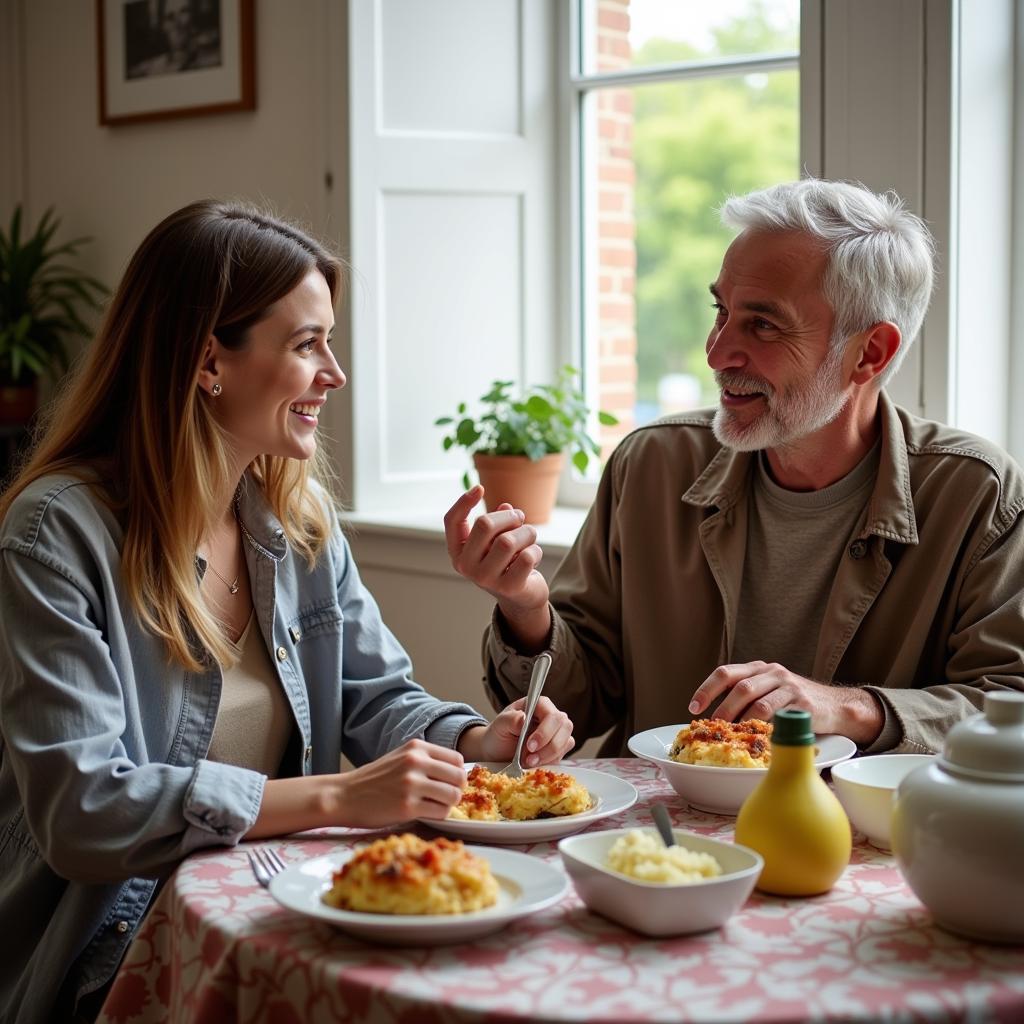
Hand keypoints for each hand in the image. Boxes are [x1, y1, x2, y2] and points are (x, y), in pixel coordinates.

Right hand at [333, 739, 466, 825]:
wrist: (345, 795)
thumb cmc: (375, 779)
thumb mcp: (400, 757)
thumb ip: (426, 760)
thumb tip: (458, 773)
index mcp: (416, 748)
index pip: (457, 759)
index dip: (458, 774)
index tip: (450, 782)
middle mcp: (416, 762)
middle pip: (459, 778)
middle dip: (457, 790)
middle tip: (446, 797)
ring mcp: (412, 784)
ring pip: (453, 796)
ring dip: (448, 804)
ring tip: (435, 805)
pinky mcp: (407, 807)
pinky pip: (440, 813)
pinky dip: (438, 815)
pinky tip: (425, 813)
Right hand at [443, 485, 550, 648]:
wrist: (521, 597)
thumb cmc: (506, 561)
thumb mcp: (496, 540)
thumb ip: (498, 522)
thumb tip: (506, 509)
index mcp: (457, 552)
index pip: (452, 521)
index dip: (464, 502)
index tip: (479, 488)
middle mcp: (466, 566)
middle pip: (485, 525)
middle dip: (509, 517)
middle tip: (520, 518)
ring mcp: (486, 579)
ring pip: (509, 540)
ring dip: (526, 533)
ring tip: (529, 538)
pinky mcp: (509, 587)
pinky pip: (527, 556)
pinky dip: (536, 551)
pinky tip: (533, 558)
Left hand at [458, 696, 574, 766]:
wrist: (497, 751)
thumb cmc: (499, 733)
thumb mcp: (500, 724)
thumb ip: (511, 720)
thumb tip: (523, 719)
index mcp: (540, 704)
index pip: (552, 715)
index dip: (544, 731)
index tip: (530, 746)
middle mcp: (552, 716)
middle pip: (565, 727)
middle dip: (549, 747)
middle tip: (529, 759)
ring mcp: (558, 732)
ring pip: (566, 742)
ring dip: (548, 756)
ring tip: (528, 762)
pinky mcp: (559, 748)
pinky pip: (562, 755)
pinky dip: (549, 762)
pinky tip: (534, 764)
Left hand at [688, 661, 883, 745]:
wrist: (837, 707)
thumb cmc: (795, 702)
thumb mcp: (770, 690)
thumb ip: (746, 697)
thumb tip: (713, 721)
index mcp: (759, 668)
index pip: (726, 672)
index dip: (707, 689)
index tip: (694, 708)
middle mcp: (773, 673)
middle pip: (741, 688)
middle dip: (723, 709)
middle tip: (714, 728)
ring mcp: (790, 687)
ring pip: (759, 703)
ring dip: (743, 722)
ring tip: (734, 736)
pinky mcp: (805, 705)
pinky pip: (781, 718)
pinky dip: (766, 729)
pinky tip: (758, 739)